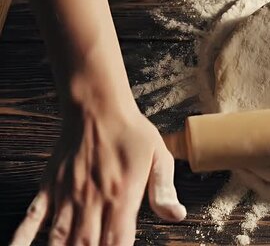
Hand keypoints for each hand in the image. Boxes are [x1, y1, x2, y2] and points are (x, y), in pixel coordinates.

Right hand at [11, 104, 185, 244]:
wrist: (98, 107)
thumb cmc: (131, 132)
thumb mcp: (159, 158)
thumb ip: (164, 190)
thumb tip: (177, 216)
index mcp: (122, 197)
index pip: (118, 243)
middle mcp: (92, 201)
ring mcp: (68, 196)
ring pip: (60, 238)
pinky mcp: (50, 187)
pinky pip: (32, 218)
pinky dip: (23, 237)